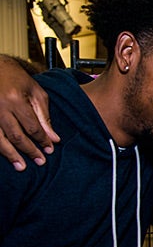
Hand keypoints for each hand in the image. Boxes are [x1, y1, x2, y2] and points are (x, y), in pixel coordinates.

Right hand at [0, 55, 58, 170]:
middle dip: (29, 150)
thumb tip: (53, 138)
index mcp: (16, 100)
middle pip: (17, 136)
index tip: (50, 149)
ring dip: (11, 155)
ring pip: (0, 139)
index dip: (42, 140)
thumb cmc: (17, 79)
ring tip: (21, 166)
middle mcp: (0, 108)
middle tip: (40, 161)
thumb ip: (44, 116)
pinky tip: (4, 155)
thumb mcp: (36, 93)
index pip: (33, 127)